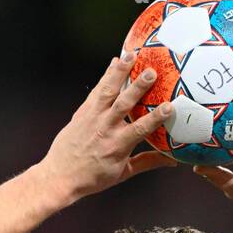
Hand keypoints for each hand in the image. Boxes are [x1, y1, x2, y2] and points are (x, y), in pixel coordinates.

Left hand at [35, 51, 176, 202]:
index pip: (141, 129)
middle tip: (152, 72)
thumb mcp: (122, 174)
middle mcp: (105, 129)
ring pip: (108, 91)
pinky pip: (96, 90)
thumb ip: (148, 162)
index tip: (170, 106)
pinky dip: (106, 76)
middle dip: (138, 87)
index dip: (155, 118)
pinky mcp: (83, 112)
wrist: (59, 176)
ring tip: (132, 55)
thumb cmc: (93, 178)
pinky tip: (115, 62)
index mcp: (118, 146)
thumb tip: (172, 161)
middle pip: (124, 104)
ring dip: (120, 72)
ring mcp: (92, 118)